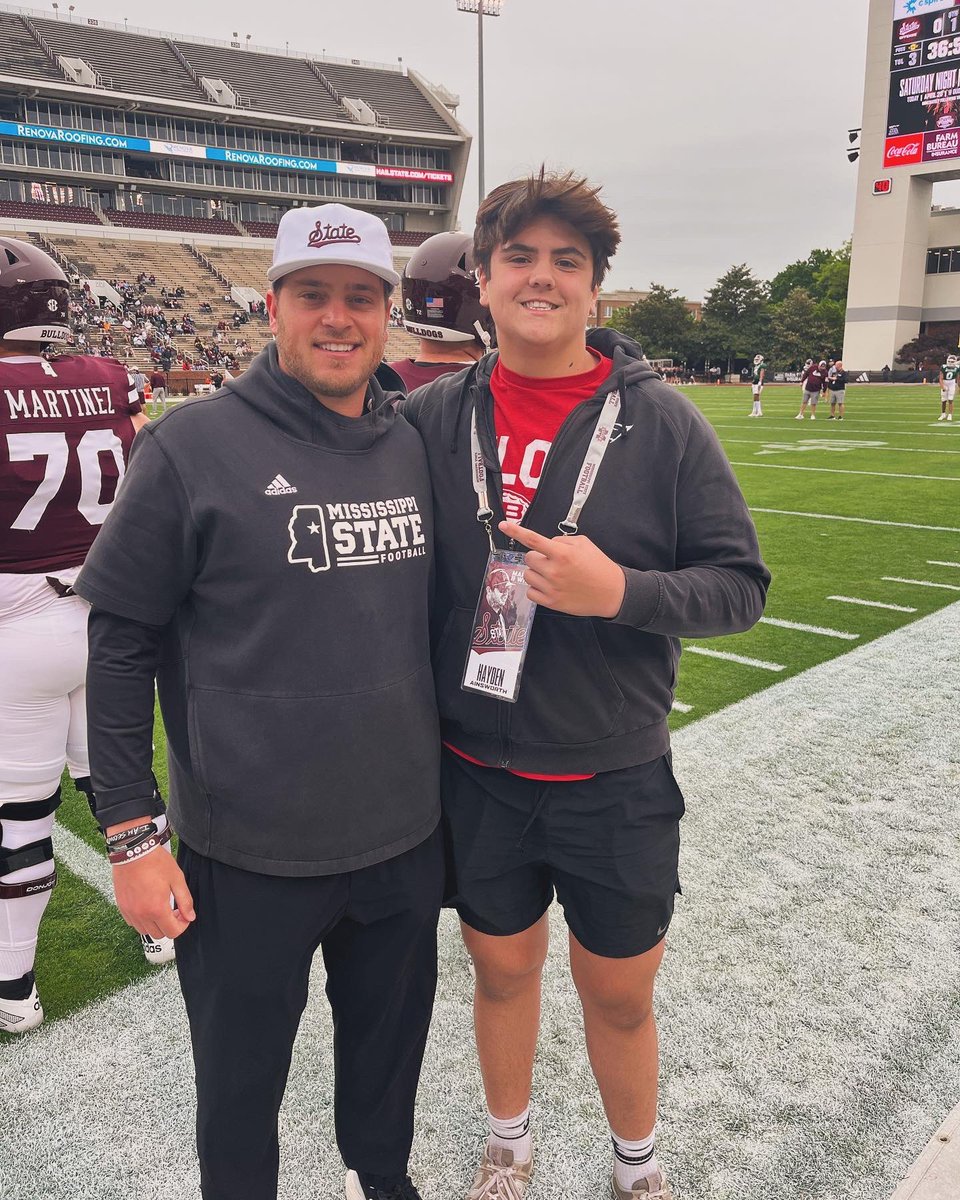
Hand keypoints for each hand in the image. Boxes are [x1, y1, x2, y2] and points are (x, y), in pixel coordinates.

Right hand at [112, 848, 195, 940]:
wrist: (133, 851)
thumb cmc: (155, 862)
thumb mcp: (177, 878)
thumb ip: (185, 900)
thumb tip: (190, 917)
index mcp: (157, 909)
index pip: (172, 932)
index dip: (182, 925)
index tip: (184, 915)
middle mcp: (141, 914)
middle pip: (159, 934)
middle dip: (170, 925)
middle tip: (174, 910)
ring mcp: (129, 912)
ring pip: (145, 931)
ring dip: (155, 924)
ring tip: (161, 907)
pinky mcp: (122, 906)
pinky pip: (133, 923)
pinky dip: (142, 920)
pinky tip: (148, 905)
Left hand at [499, 521, 625, 617]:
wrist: (611, 592)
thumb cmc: (598, 566)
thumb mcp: (584, 543)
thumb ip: (561, 541)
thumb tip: (546, 544)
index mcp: (562, 553)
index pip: (533, 539)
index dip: (515, 531)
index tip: (503, 525)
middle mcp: (554, 570)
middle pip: (528, 558)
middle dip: (538, 557)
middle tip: (552, 561)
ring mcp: (551, 587)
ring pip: (528, 575)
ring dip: (537, 573)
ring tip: (554, 575)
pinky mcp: (551, 602)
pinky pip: (530, 592)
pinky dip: (537, 588)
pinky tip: (550, 586)